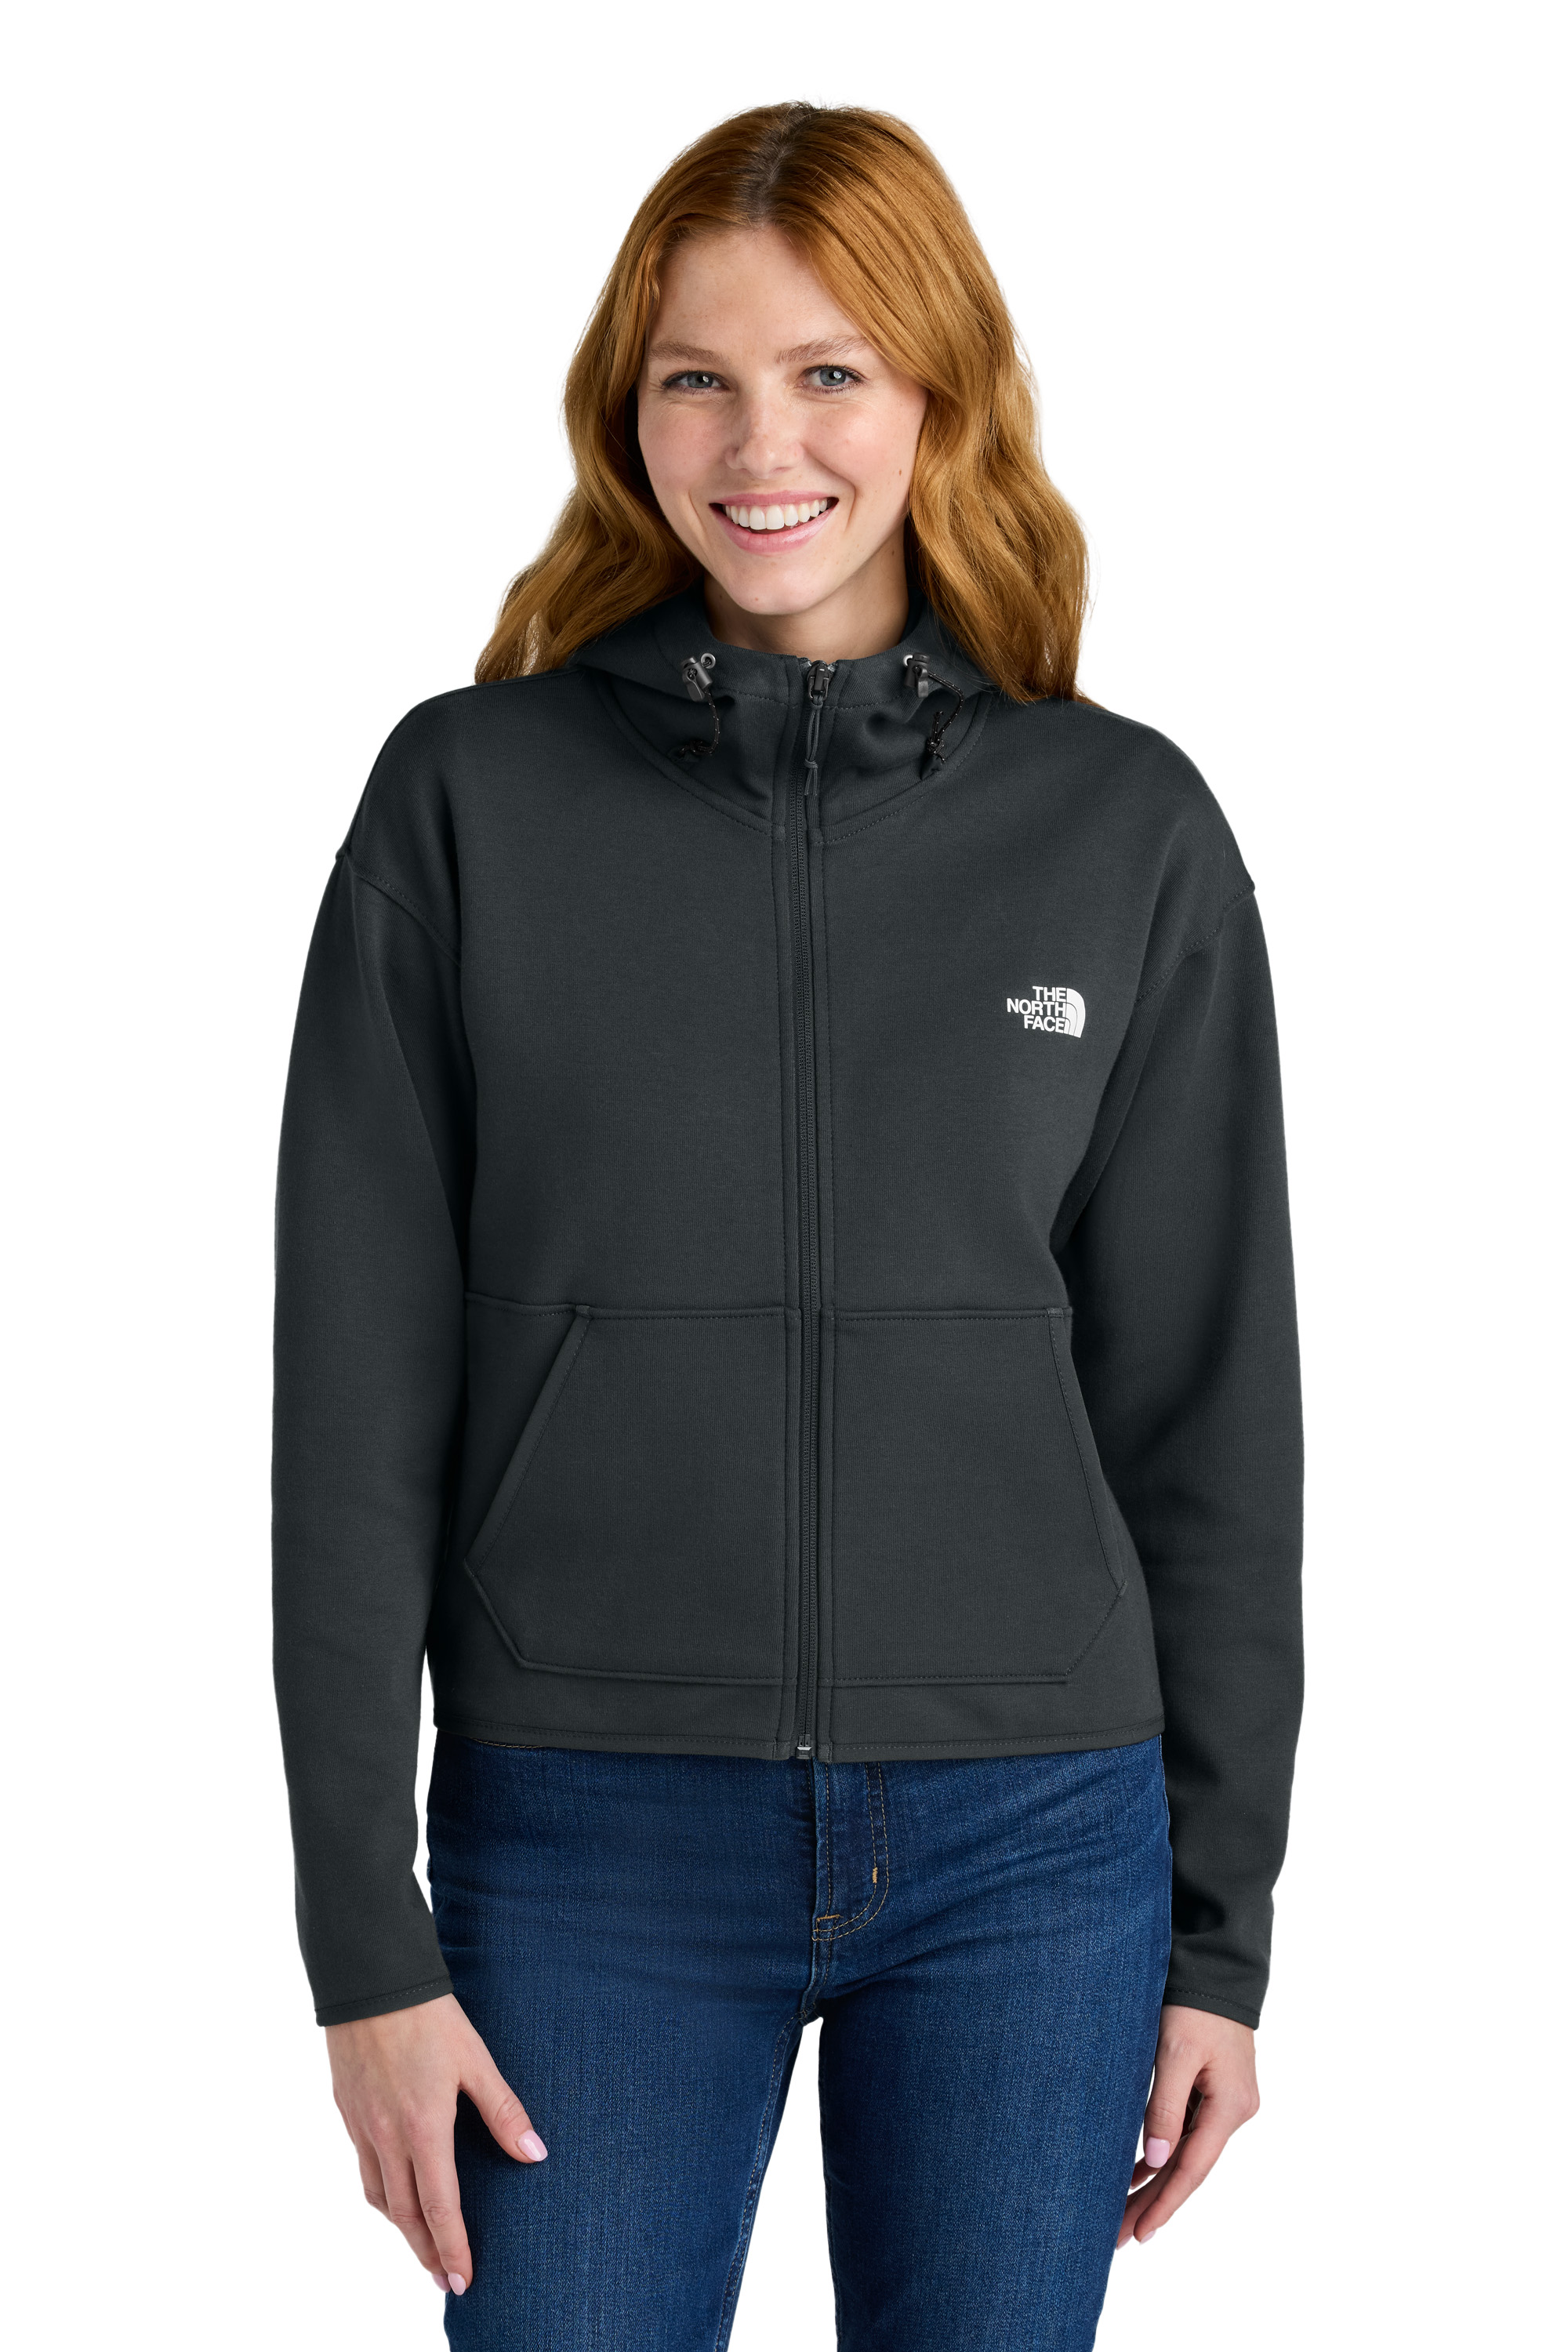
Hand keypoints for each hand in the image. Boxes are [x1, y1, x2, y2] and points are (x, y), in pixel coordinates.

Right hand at [326, 1992, 546, 2295]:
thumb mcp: (475, 2058)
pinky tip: (394, 2192)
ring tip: (422, 2245)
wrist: (370, 1978)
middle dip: (426, 2252)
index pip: (438, 2206)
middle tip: (444, 2280)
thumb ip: (503, 2110)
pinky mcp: (347, 2110)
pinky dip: (381, 2193)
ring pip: (379, 2195)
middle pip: (404, 2214)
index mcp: (423, 2126)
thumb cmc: (428, 2015)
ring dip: (401, 2228)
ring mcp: (362, 2125)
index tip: (463, 2280)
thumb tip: (534, 2154)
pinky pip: (364, 2167)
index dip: (452, 2248)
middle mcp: (387, 2135)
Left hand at [1118, 2004, 1258, 2247]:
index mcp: (1230, 2107)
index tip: (1140, 2234)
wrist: (1216, 1968)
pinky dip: (1164, 2153)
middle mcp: (1234, 2111)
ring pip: (1187, 2154)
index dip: (1165, 2204)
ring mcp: (1226, 2102)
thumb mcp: (1176, 2053)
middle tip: (1119, 2236)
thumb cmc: (1194, 2005)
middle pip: (1190, 2168)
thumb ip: (1166, 2106)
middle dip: (1155, 2203)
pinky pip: (1187, 2133)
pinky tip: (1140, 2172)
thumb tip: (1159, 2161)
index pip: (1193, 2169)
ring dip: (1156, 2182)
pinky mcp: (1214, 2091)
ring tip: (1122, 2214)